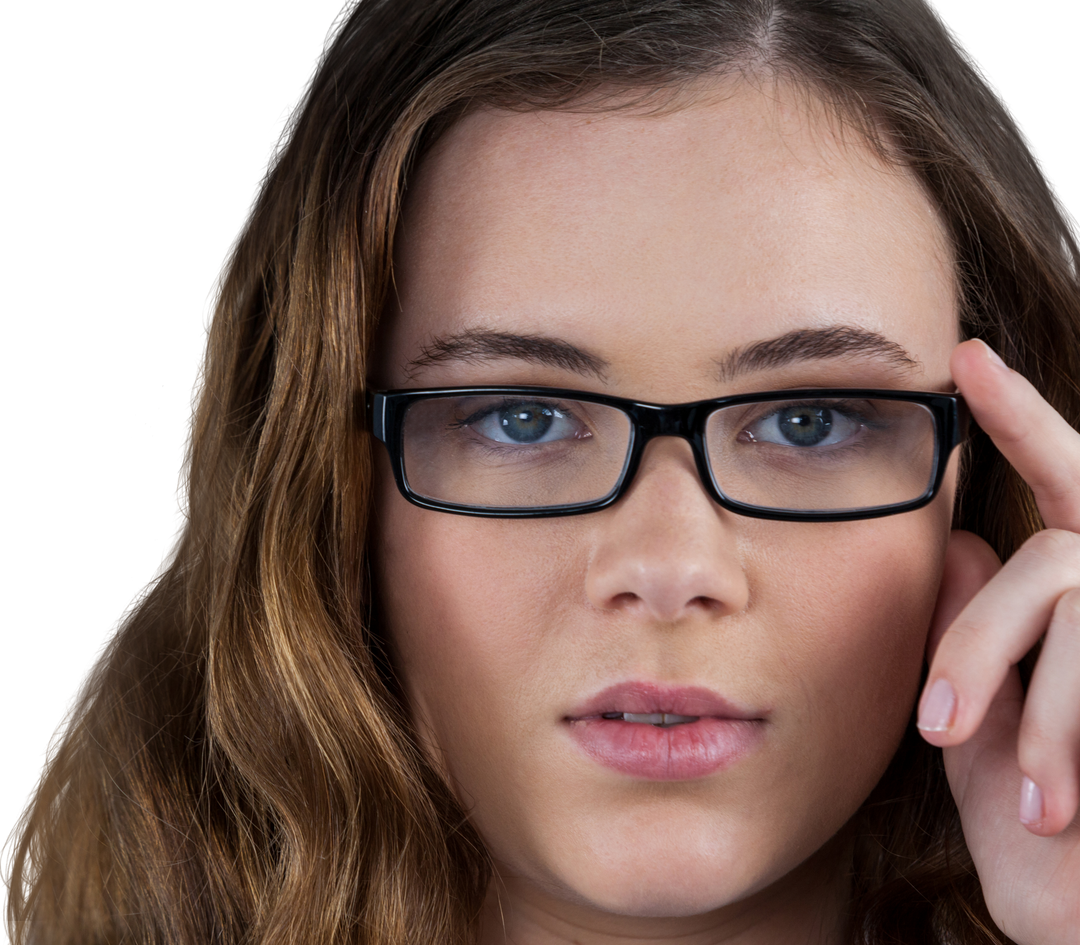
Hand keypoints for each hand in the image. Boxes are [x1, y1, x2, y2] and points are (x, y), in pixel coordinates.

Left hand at [918, 339, 1078, 944]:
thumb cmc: (1042, 848)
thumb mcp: (981, 738)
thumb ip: (973, 637)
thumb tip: (957, 539)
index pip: (1065, 485)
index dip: (1024, 417)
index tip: (967, 356)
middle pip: (1054, 564)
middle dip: (984, 642)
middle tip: (937, 726)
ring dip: (1044, 707)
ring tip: (1024, 796)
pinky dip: (1071, 738)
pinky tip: (1060, 810)